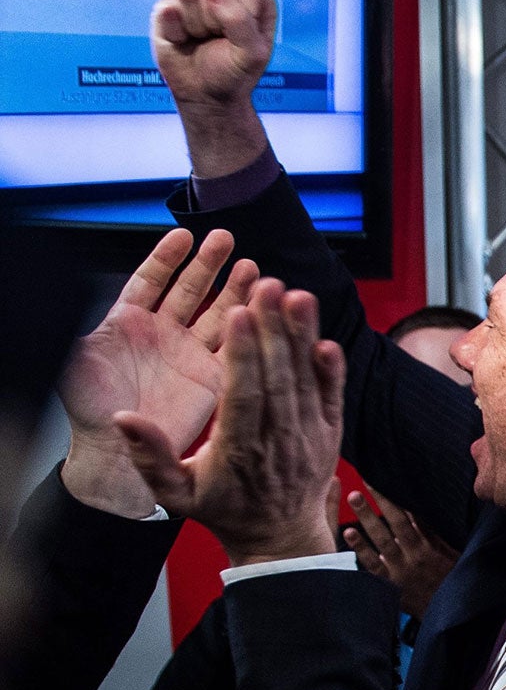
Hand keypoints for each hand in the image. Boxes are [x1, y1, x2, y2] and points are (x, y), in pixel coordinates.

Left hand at [61, 228, 256, 517]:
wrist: (118, 454)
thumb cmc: (91, 412)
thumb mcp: (73, 359)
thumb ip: (75, 325)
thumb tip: (59, 294)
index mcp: (129, 325)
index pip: (150, 281)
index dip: (166, 258)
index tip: (183, 236)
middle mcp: (163, 336)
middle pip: (189, 290)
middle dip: (208, 264)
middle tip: (225, 240)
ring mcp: (189, 356)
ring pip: (217, 313)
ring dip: (235, 290)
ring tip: (253, 269)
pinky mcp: (212, 379)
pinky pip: (235, 348)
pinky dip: (249, 329)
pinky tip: (262, 310)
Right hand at [116, 281, 345, 565]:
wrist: (280, 538)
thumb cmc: (223, 509)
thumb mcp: (177, 493)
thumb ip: (150, 457)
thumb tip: (123, 418)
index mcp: (239, 450)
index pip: (244, 394)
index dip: (243, 354)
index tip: (239, 314)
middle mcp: (279, 440)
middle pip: (278, 378)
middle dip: (273, 330)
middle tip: (267, 285)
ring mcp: (309, 436)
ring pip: (306, 380)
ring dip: (302, 337)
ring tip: (296, 296)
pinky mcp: (329, 433)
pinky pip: (332, 397)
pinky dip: (332, 370)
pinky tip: (326, 339)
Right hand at [150, 0, 275, 177]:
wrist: (205, 95)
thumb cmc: (234, 72)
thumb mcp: (253, 54)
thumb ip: (241, 20)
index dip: (243, 16)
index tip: (242, 38)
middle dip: (218, 21)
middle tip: (219, 40)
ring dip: (196, 26)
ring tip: (201, 39)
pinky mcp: (166, 5)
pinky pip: (167, 10)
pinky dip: (176, 33)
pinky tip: (182, 40)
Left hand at [343, 489, 460, 616]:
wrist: (446, 615)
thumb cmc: (449, 581)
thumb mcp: (451, 556)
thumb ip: (436, 535)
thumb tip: (421, 509)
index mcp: (431, 548)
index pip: (414, 516)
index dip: (400, 498)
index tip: (388, 479)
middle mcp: (415, 556)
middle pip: (396, 523)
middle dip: (381, 501)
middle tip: (366, 480)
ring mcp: (400, 570)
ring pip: (382, 539)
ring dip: (368, 518)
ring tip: (355, 498)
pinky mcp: (389, 584)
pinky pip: (372, 564)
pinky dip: (360, 548)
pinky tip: (349, 532)